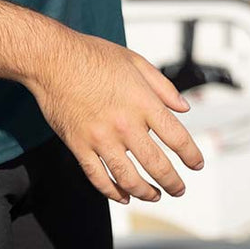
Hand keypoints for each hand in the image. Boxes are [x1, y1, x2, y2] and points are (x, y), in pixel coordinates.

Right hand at [25, 28, 203, 203]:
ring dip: (147, 192)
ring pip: (130, 178)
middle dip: (173, 182)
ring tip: (155, 195)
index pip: (176, 136)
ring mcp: (101, 138)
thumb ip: (162, 85)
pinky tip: (123, 195)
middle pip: (157, 164)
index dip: (191, 155)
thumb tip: (183, 107)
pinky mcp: (80, 146)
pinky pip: (99, 178)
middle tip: (179, 188)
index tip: (196, 163)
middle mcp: (124, 123)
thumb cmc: (91, 54)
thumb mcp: (134, 60)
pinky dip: (113, 192)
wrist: (53, 58)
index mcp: (141, 101)